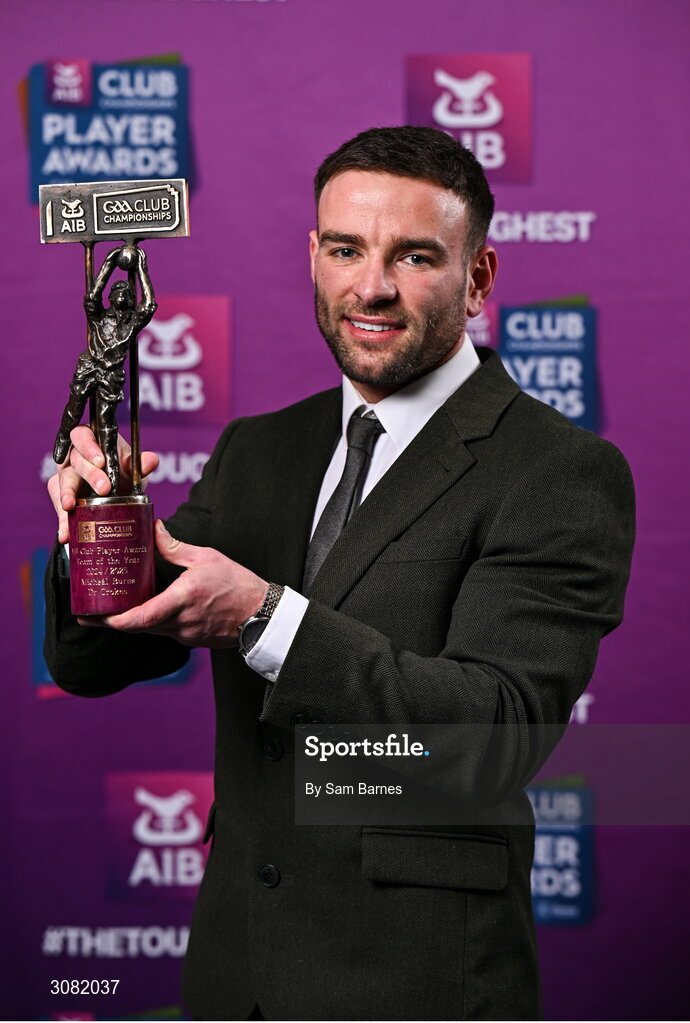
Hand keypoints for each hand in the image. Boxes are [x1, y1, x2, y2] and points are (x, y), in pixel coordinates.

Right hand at [47, 426, 158, 543]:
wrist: (118, 493)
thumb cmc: (121, 472)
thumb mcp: (132, 468)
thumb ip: (140, 463)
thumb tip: (151, 460)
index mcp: (90, 442)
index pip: (82, 436)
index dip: (89, 447)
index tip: (101, 461)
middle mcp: (73, 457)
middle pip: (75, 461)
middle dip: (89, 475)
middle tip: (104, 489)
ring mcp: (66, 477)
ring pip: (62, 483)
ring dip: (67, 496)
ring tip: (69, 507)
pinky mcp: (62, 498)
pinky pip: (60, 508)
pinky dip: (63, 521)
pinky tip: (65, 533)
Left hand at [78, 521, 268, 647]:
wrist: (261, 613)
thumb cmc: (237, 584)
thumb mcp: (206, 557)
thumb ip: (174, 547)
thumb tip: (153, 528)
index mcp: (182, 600)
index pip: (141, 618)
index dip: (114, 621)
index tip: (96, 615)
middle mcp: (181, 622)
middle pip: (137, 628)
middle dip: (111, 621)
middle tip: (89, 612)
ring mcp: (185, 634)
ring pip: (149, 630)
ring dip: (130, 622)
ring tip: (111, 609)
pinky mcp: (190, 639)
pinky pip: (163, 631)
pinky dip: (149, 623)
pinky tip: (142, 611)